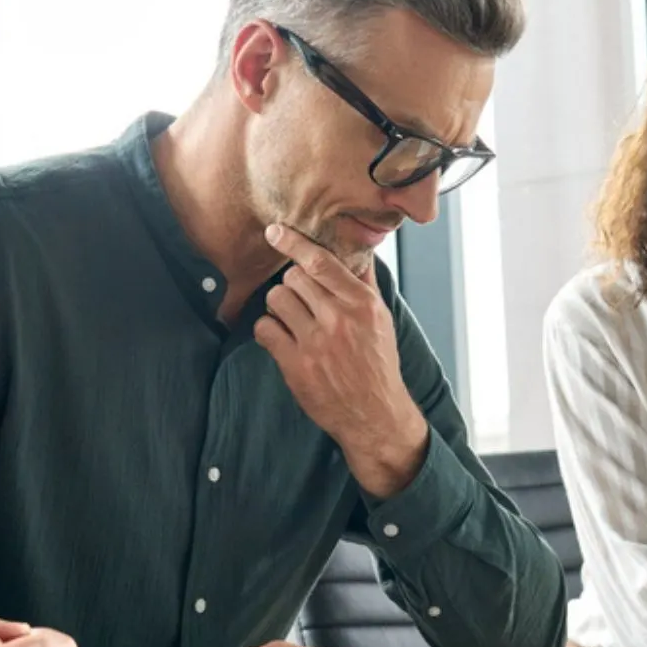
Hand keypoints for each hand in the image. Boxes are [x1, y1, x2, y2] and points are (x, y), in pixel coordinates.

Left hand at [255, 223, 427, 496]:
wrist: (375, 414)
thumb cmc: (377, 365)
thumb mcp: (381, 320)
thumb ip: (365, 284)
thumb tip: (359, 250)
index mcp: (362, 304)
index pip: (321, 262)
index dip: (294, 242)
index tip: (276, 231)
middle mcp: (339, 319)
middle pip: (294, 277)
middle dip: (293, 284)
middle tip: (301, 300)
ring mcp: (316, 343)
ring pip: (277, 299)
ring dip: (280, 306)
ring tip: (293, 320)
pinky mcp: (296, 365)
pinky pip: (265, 329)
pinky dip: (269, 330)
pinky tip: (281, 338)